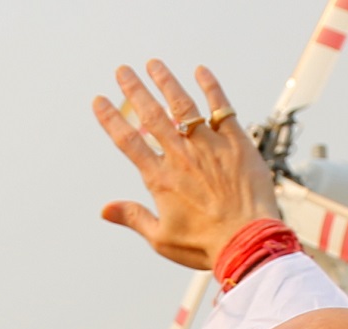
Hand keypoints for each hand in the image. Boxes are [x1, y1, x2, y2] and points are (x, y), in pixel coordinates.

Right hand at [91, 60, 283, 270]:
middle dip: (134, 90)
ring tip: (154, 64)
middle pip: (151, 115)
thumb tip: (104, 209)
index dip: (111, 119)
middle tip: (122, 71)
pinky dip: (211, 88)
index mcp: (160, 179)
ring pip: (183, 106)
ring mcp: (209, 146)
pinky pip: (222, 108)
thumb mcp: (160, 238)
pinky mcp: (236, 142)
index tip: (100, 101)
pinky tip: (201, 71)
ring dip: (166, 82)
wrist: (247, 241)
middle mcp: (181, 157)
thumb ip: (133, 217)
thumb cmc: (204, 244)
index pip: (128, 141)